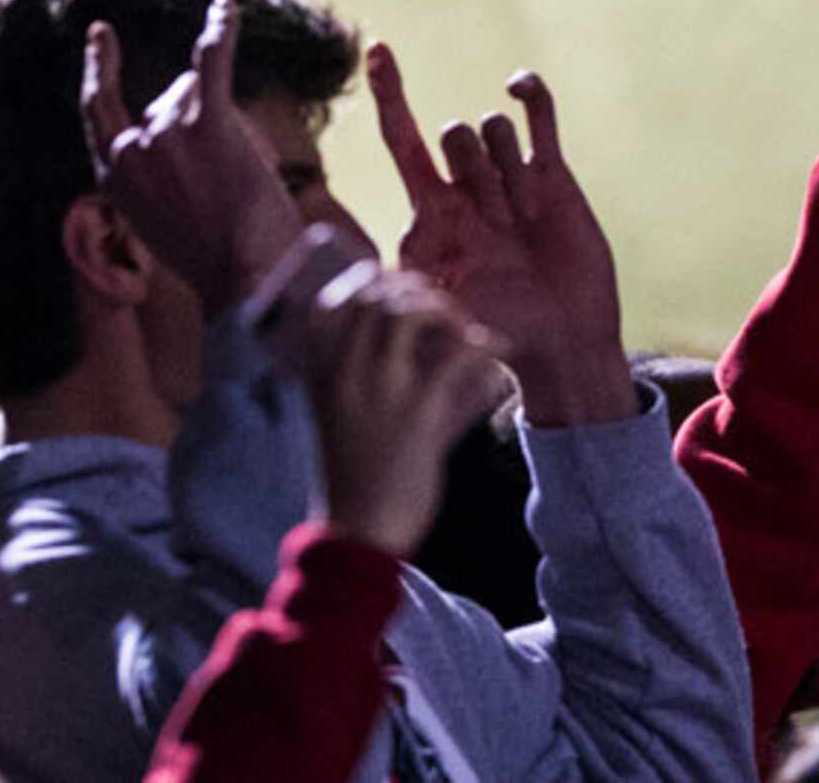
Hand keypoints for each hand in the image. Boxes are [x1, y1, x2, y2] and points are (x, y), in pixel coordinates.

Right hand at [79, 0, 305, 313]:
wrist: (245, 282)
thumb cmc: (215, 261)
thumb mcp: (161, 218)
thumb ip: (155, 174)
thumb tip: (173, 127)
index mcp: (114, 176)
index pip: (98, 109)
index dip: (99, 69)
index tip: (100, 35)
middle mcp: (131, 147)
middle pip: (168, 100)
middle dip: (198, 119)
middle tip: (225, 158)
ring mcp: (166, 132)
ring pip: (200, 94)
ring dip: (231, 125)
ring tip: (252, 179)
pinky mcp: (207, 123)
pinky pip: (211, 61)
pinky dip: (219, 30)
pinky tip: (224, 7)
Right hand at [304, 263, 508, 553]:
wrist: (357, 535)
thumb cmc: (354, 479)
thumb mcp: (340, 421)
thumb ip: (363, 380)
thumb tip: (418, 341)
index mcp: (319, 376)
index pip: (331, 304)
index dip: (364, 284)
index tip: (393, 288)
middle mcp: (345, 374)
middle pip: (376, 298)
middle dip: (412, 291)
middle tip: (440, 306)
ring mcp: (380, 390)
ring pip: (410, 313)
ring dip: (443, 310)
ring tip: (463, 327)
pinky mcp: (419, 413)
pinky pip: (458, 355)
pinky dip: (485, 343)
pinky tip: (499, 349)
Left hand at [366, 45, 633, 426]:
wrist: (562, 339)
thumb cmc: (497, 330)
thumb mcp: (440, 308)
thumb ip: (408, 282)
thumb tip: (367, 273)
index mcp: (433, 213)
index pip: (403, 140)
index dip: (390, 96)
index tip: (377, 49)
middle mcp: (468, 188)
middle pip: (456, 134)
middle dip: (473, 168)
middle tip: (497, 225)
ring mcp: (510, 178)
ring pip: (494, 127)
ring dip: (506, 163)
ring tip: (524, 216)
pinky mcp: (552, 176)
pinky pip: (538, 117)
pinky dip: (528, 94)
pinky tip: (516, 87)